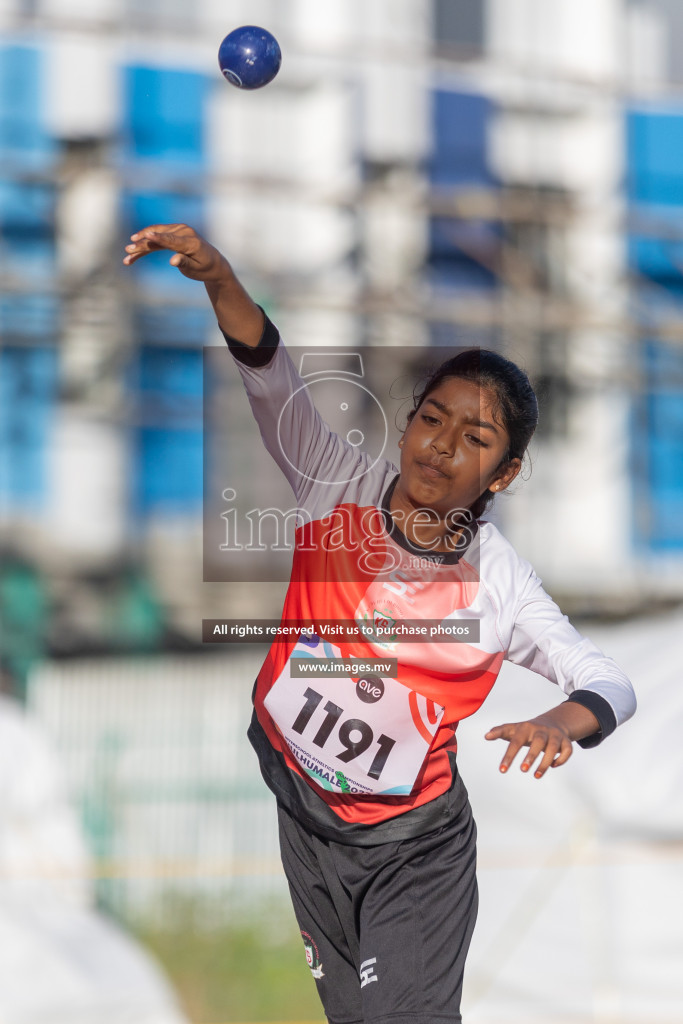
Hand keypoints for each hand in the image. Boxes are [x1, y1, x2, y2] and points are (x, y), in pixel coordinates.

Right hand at [123, 223, 263, 345]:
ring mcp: (178, 231)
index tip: (145, 236)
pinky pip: (157, 238)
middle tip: (128, 251)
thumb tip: (173, 261)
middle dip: (143, 244)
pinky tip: (134, 253)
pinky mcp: (173, 234)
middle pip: (159, 237)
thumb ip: (185, 263)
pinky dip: (146, 245)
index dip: (158, 238)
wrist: (213, 262)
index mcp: (191, 242)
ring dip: (141, 244)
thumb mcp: (196, 269)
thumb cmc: (205, 268)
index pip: (171, 240)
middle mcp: (184, 232)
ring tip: (127, 253)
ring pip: (155, 236)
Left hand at [485, 713, 572, 777]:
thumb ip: (500, 731)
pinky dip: (561, 759)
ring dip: (545, 762)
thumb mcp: (514, 729)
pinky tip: (552, 766)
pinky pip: (568, 750)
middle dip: (531, 756)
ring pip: (553, 748)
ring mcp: (554, 735)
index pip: (516, 741)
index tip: (502, 770)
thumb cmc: (528, 730)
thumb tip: (486, 736)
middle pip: (538, 741)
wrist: (552, 722)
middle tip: (522, 770)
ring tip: (536, 776)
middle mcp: (541, 730)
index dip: (509, 755)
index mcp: (526, 727)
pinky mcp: (566, 741)